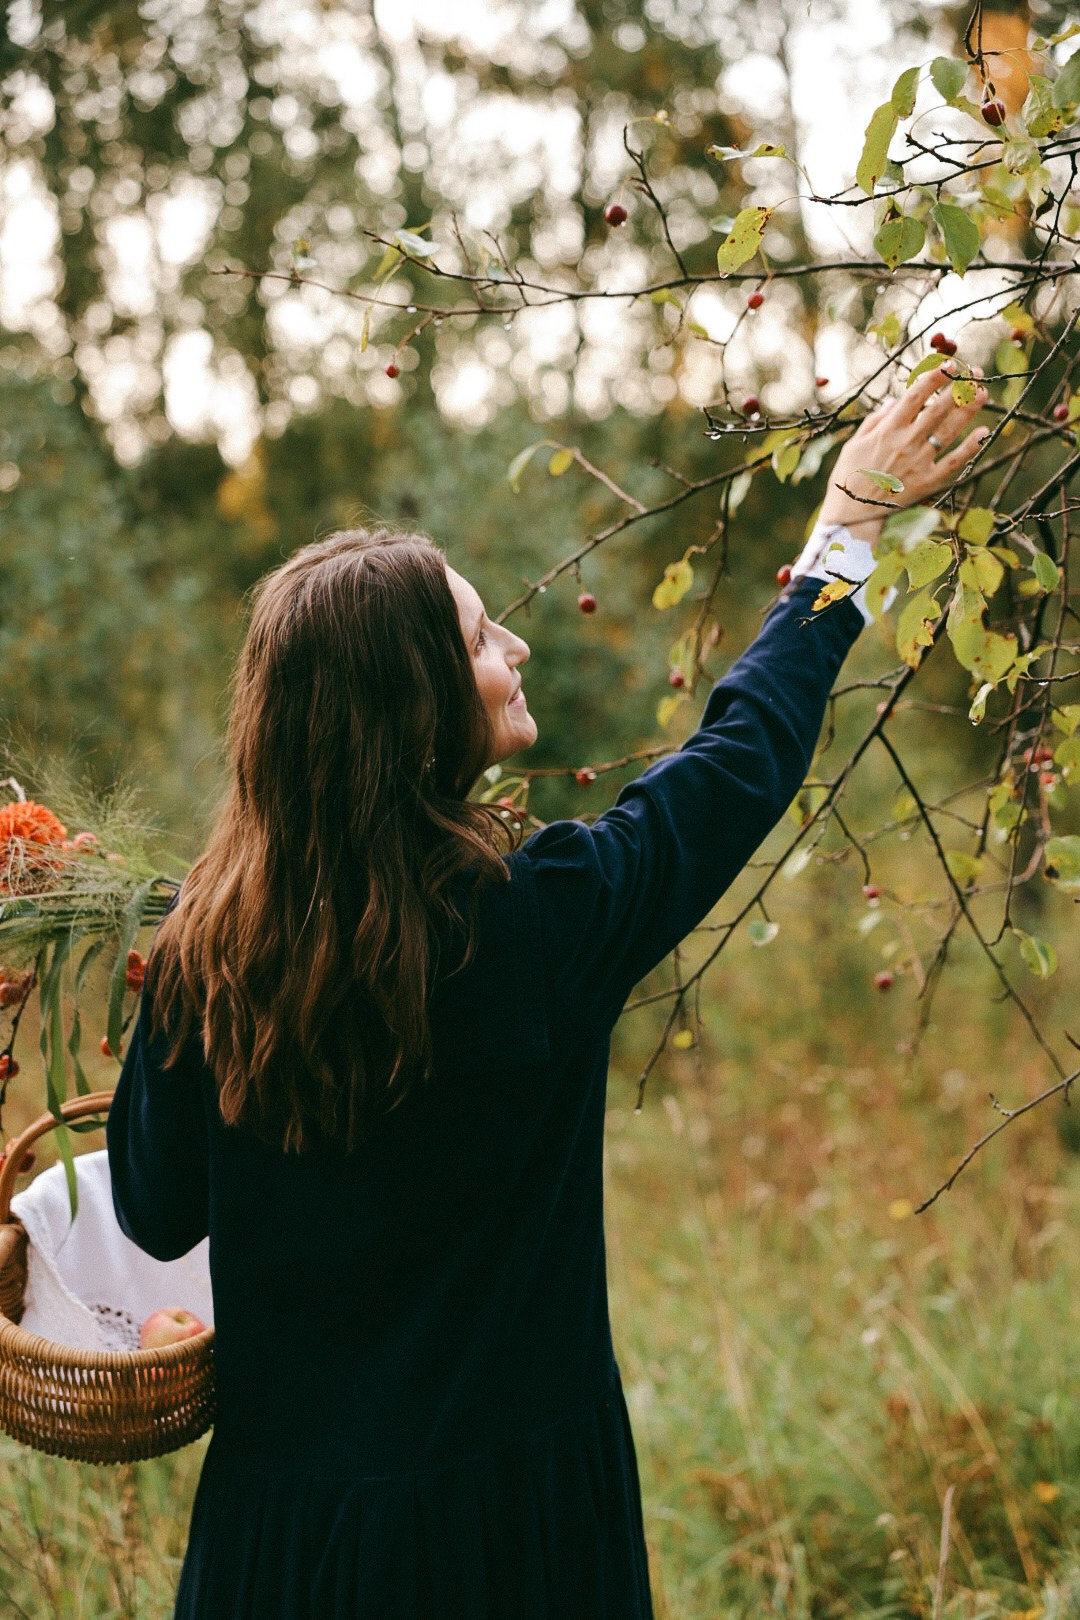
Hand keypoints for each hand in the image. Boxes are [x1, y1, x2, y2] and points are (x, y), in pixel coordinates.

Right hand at [819, 363, 989, 538]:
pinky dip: (970, 447)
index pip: (916, 395)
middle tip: (976, 374)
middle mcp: (906, 442)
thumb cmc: (848, 479)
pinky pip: (953, 461)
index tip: (950, 365)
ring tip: (982, 394)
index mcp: (887, 430)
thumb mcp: (854, 444)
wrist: (851, 516)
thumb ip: (876, 420)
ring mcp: (919, 462)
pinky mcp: (927, 482)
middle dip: (959, 388)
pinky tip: (984, 432)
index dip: (935, 377)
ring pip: (949, 430)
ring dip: (968, 410)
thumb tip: (896, 401)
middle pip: (938, 408)